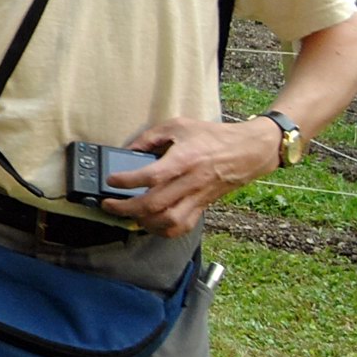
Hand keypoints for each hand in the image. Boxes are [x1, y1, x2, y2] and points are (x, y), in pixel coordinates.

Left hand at [98, 116, 279, 237]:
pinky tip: (150, 224)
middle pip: (155, 204)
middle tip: (109, 205)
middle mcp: (190, 182)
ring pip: (168, 221)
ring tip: (128, 215)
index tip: (111, 181)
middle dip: (126, 208)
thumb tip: (128, 150)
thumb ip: (150, 137)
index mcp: (184, 159)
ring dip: (144, 222)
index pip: (152, 176)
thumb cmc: (212, 137)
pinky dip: (163, 230)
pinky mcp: (202, 207)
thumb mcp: (179, 126)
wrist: (247, 151)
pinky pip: (182, 227)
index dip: (127, 181)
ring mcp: (197, 197)